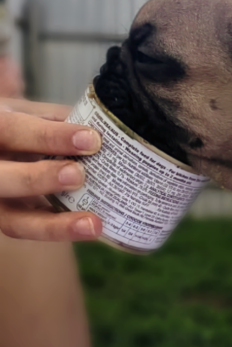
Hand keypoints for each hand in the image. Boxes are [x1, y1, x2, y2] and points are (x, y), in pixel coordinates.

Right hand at [0, 98, 103, 241]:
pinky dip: (61, 231)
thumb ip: (59, 120)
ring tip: (92, 223)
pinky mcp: (10, 220)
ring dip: (54, 224)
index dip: (48, 136)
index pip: (11, 130)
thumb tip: (106, 129)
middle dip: (38, 178)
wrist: (3, 147)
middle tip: (79, 175)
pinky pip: (31, 232)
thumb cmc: (23, 126)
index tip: (91, 138)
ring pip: (14, 221)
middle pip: (2, 179)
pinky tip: (91, 229)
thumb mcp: (32, 114)